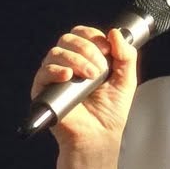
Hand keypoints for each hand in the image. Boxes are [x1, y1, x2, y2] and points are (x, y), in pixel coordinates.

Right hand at [31, 24, 139, 152]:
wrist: (98, 136)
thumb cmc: (110, 113)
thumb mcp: (126, 79)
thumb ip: (126, 54)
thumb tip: (115, 32)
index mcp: (85, 59)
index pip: (82, 34)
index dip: (94, 37)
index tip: (107, 51)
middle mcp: (68, 65)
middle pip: (68, 39)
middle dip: (86, 49)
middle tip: (99, 70)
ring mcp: (55, 77)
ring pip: (56, 52)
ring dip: (76, 60)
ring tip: (89, 77)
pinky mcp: (43, 91)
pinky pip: (44, 71)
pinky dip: (56, 70)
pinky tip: (68, 76)